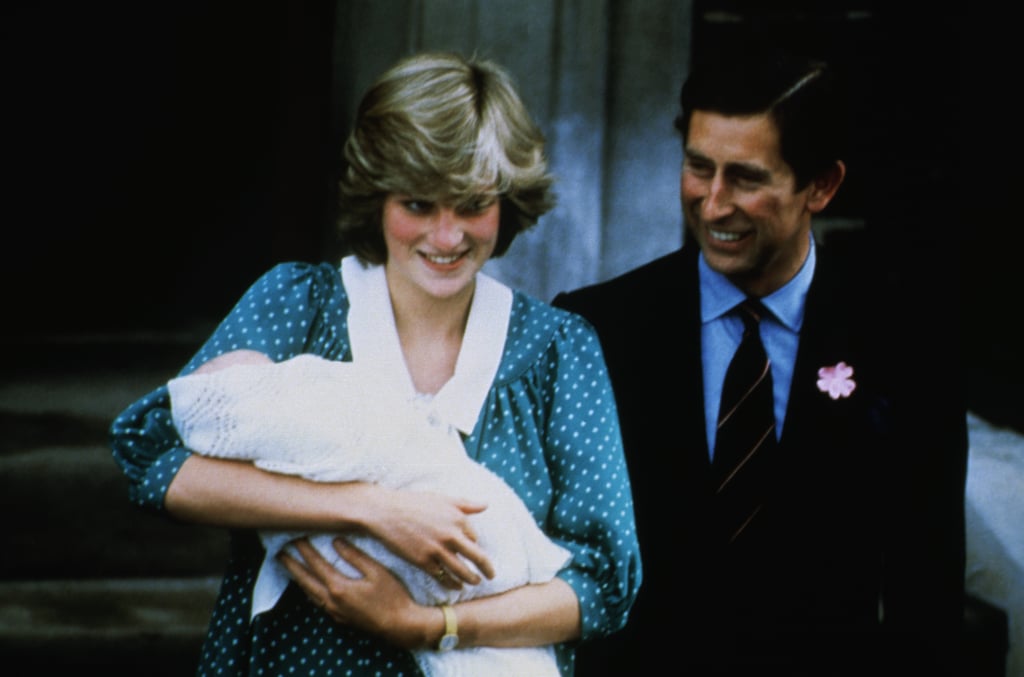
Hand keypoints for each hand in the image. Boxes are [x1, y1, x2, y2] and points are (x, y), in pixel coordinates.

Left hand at [279, 537, 436, 648]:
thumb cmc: (393, 596)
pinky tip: (311, 588)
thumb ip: (355, 556)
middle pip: (306, 581)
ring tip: (291, 568)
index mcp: (339, 588)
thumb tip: (336, 542)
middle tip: (280, 554)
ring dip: (299, 580)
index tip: (296, 537)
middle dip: (293, 566)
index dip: (305, 550)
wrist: (401, 625)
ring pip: (310, 594)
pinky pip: (318, 603)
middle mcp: (332, 601)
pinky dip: (310, 592)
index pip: (317, 565)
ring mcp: (336, 612)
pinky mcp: (341, 618)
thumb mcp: (377, 572)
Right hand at [357, 485, 495, 586]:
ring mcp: (437, 549)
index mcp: (458, 518)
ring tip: (475, 583)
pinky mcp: (423, 561)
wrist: (385, 512)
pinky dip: (452, 583)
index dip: (474, 545)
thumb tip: (486, 504)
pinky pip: (443, 577)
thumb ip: (466, 504)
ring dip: (471, 579)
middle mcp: (451, 535)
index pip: (474, 538)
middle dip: (487, 569)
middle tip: (492, 576)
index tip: (473, 551)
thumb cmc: (413, 503)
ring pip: (462, 570)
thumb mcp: (442, 499)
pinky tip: (456, 587)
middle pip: (477, 557)